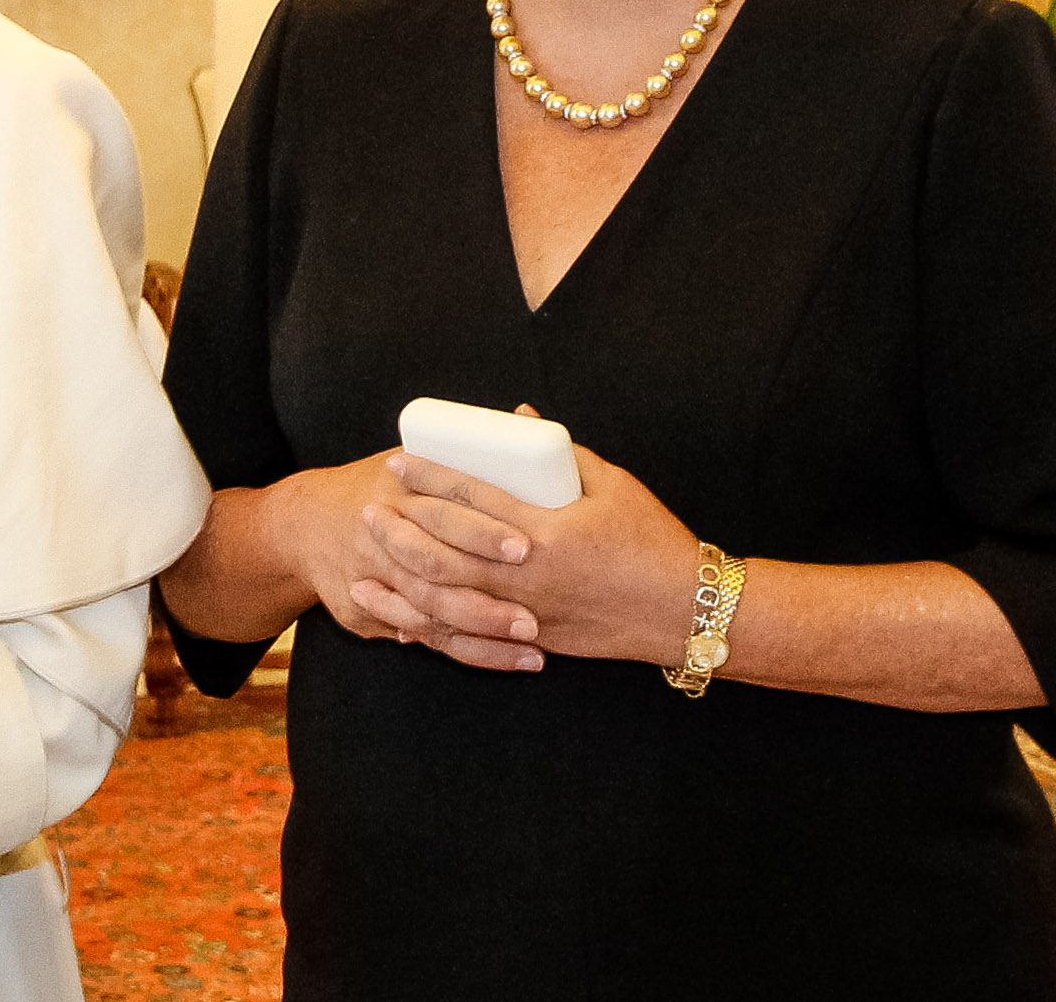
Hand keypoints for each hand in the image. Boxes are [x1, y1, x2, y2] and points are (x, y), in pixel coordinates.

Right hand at [273, 451, 542, 673]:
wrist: (302, 524)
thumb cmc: (377, 486)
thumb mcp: (407, 460)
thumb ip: (462, 455)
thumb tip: (528, 418)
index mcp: (396, 490)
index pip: (441, 509)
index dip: (482, 529)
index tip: (525, 546)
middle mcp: (382, 535)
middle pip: (435, 567)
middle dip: (485, 594)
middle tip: (532, 615)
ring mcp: (372, 579)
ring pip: (431, 611)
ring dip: (484, 632)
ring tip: (534, 644)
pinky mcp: (368, 614)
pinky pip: (426, 637)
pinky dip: (470, 651)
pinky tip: (512, 659)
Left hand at [379, 423, 699, 667]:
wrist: (683, 610)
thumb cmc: (652, 540)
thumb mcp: (613, 484)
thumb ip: (561, 450)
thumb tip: (520, 417)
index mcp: (544, 529)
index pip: (470, 496)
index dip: (429, 477)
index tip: (398, 462)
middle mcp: (526, 573)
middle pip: (443, 549)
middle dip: (400, 526)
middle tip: (372, 506)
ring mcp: (525, 612)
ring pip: (446, 598)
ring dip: (402, 576)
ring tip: (371, 557)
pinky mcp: (531, 639)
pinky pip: (470, 636)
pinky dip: (431, 625)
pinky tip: (401, 618)